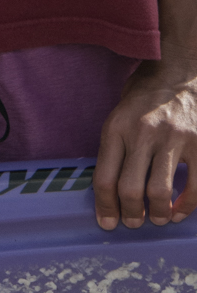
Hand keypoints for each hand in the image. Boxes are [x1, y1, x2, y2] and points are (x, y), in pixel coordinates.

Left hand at [94, 60, 196, 228]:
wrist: (177, 70)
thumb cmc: (143, 95)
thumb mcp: (119, 114)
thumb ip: (115, 146)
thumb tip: (108, 190)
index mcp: (117, 126)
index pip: (104, 177)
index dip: (105, 206)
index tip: (107, 222)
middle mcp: (142, 133)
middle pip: (129, 189)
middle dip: (130, 215)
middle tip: (132, 222)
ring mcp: (172, 139)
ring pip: (159, 192)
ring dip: (157, 213)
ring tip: (156, 217)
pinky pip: (194, 186)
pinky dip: (186, 206)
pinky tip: (178, 210)